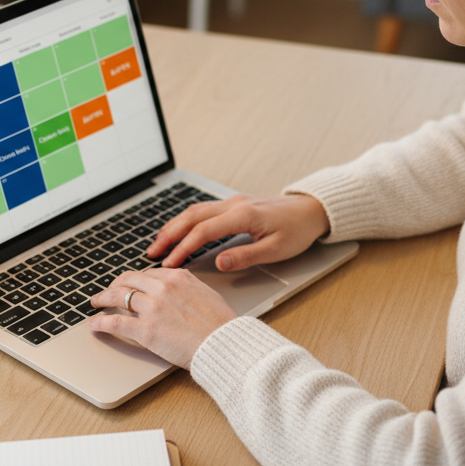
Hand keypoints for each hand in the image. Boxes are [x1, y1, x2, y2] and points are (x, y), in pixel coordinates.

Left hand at [89, 268, 237, 368]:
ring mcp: (153, 308)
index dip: (134, 279)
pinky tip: (94, 324)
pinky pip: (116, 322)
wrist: (224, 343)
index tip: (129, 284)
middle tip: (108, 291)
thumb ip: (188, 287)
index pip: (147, 273)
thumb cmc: (221, 324)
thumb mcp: (206, 294)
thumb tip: (179, 289)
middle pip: (128, 280)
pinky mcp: (146, 330)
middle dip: (115, 285)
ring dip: (103, 299)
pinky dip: (101, 322)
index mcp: (178, 277)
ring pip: (118, 297)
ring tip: (96, 302)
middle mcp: (163, 288)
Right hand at [146, 193, 329, 269]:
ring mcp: (233, 202)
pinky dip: (187, 221)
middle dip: (169, 234)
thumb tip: (219, 263)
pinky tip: (179, 232)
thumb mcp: (276, 250)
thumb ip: (246, 256)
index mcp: (243, 215)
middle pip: (192, 217)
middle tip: (152, 253)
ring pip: (195, 211)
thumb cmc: (298, 231)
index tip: (170, 264)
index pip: (204, 231)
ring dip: (175, 226)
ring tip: (159, 244)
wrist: (312, 210)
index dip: (183, 248)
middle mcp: (234, 204)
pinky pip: (204, 210)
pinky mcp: (235, 204)